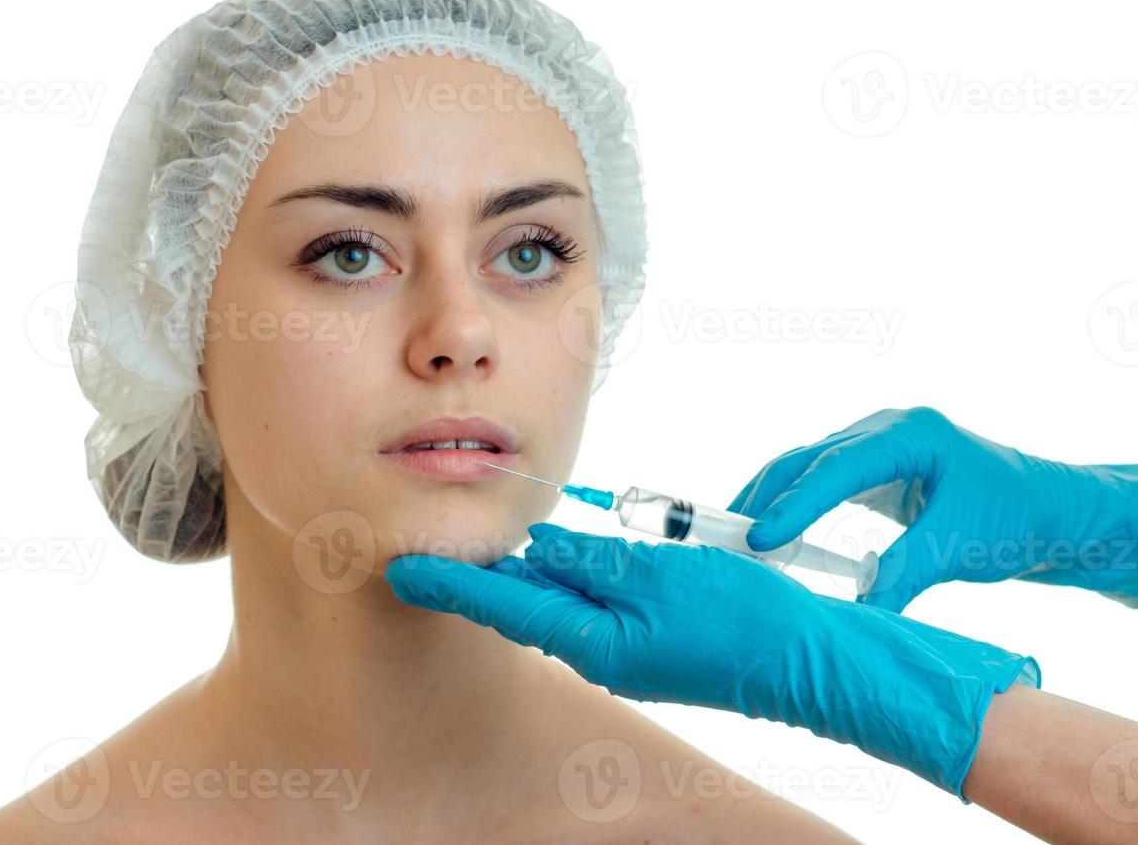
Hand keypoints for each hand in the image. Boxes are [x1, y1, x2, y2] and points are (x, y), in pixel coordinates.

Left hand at [385, 523, 1038, 800]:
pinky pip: (591, 604)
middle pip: (522, 603)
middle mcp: (598, 650)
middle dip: (475, 576)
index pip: (503, 603)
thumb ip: (597, 559)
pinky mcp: (648, 643)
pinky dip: (564, 578)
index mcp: (592, 638)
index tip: (400, 567)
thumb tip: (541, 544)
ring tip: (475, 546)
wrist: (809, 666)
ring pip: (555, 602)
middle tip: (422, 548)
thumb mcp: (661, 575)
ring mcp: (623, 650)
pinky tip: (553, 558)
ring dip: (519, 574)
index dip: (451, 582)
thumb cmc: (742, 619)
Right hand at [730, 406, 1137, 611]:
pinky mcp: (871, 468)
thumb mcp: (960, 546)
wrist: (1048, 511)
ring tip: (734, 537)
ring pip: (804, 466)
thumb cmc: (1015, 517)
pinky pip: (817, 481)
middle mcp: (883, 431)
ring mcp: (874, 445)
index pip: (836, 467)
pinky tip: (769, 532)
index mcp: (909, 434)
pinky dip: (791, 505)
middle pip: (806, 459)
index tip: (761, 537)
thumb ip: (905, 573)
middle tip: (726, 537)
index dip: (795, 503)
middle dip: (764, 497)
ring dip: (770, 500)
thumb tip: (860, 613)